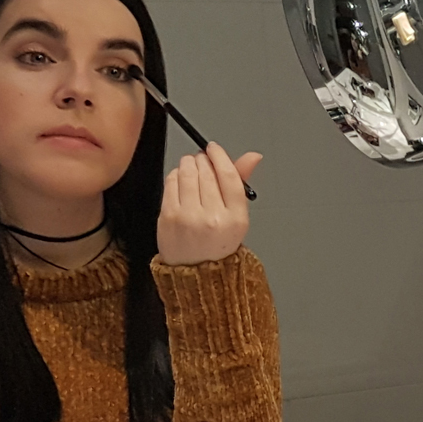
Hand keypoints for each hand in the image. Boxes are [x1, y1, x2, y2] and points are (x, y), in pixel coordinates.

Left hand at [156, 142, 262, 265]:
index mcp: (236, 219)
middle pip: (206, 172)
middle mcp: (213, 218)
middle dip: (202, 160)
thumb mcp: (236, 216)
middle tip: (202, 161)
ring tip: (191, 169)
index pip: (229, 176)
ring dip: (188, 164)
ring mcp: (189, 217)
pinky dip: (175, 175)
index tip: (214, 149)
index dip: (220, 156)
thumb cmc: (217, 243)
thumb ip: (241, 182)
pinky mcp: (169, 216)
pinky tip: (180, 182)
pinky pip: (171, 182)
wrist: (195, 271)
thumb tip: (253, 156)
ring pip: (187, 172)